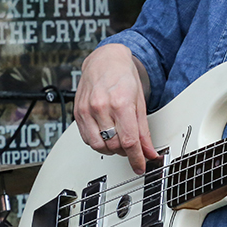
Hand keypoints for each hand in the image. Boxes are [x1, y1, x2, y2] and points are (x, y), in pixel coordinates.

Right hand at [74, 44, 156, 173]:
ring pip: (98, 146)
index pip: (129, 141)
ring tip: (119, 140)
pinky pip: (86, 139)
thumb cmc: (124, 77)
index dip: (137, 158)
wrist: (105, 60)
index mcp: (120, 103)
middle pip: (113, 145)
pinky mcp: (77, 114)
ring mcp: (86, 111)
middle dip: (125, 151)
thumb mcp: (140, 102)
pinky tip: (106, 135)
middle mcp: (101, 108)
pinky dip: (98, 142)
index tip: (141, 166)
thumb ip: (143, 130)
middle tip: (132, 148)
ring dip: (111, 149)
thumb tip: (149, 151)